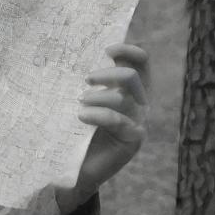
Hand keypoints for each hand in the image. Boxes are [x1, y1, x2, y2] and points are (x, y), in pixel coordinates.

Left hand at [55, 43, 148, 214]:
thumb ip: (86, 81)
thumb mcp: (81, 98)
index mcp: (130, 89)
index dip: (129, 51)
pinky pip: (119, 120)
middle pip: (132, 76)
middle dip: (107, 74)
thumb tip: (73, 53)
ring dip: (98, 97)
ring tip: (79, 103)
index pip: (141, 63)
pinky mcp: (133, 139)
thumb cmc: (75, 126)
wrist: (75, 164)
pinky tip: (81, 116)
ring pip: (123, 98)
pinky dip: (98, 114)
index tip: (107, 49)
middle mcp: (139, 103)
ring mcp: (138, 121)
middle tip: (86, 80)